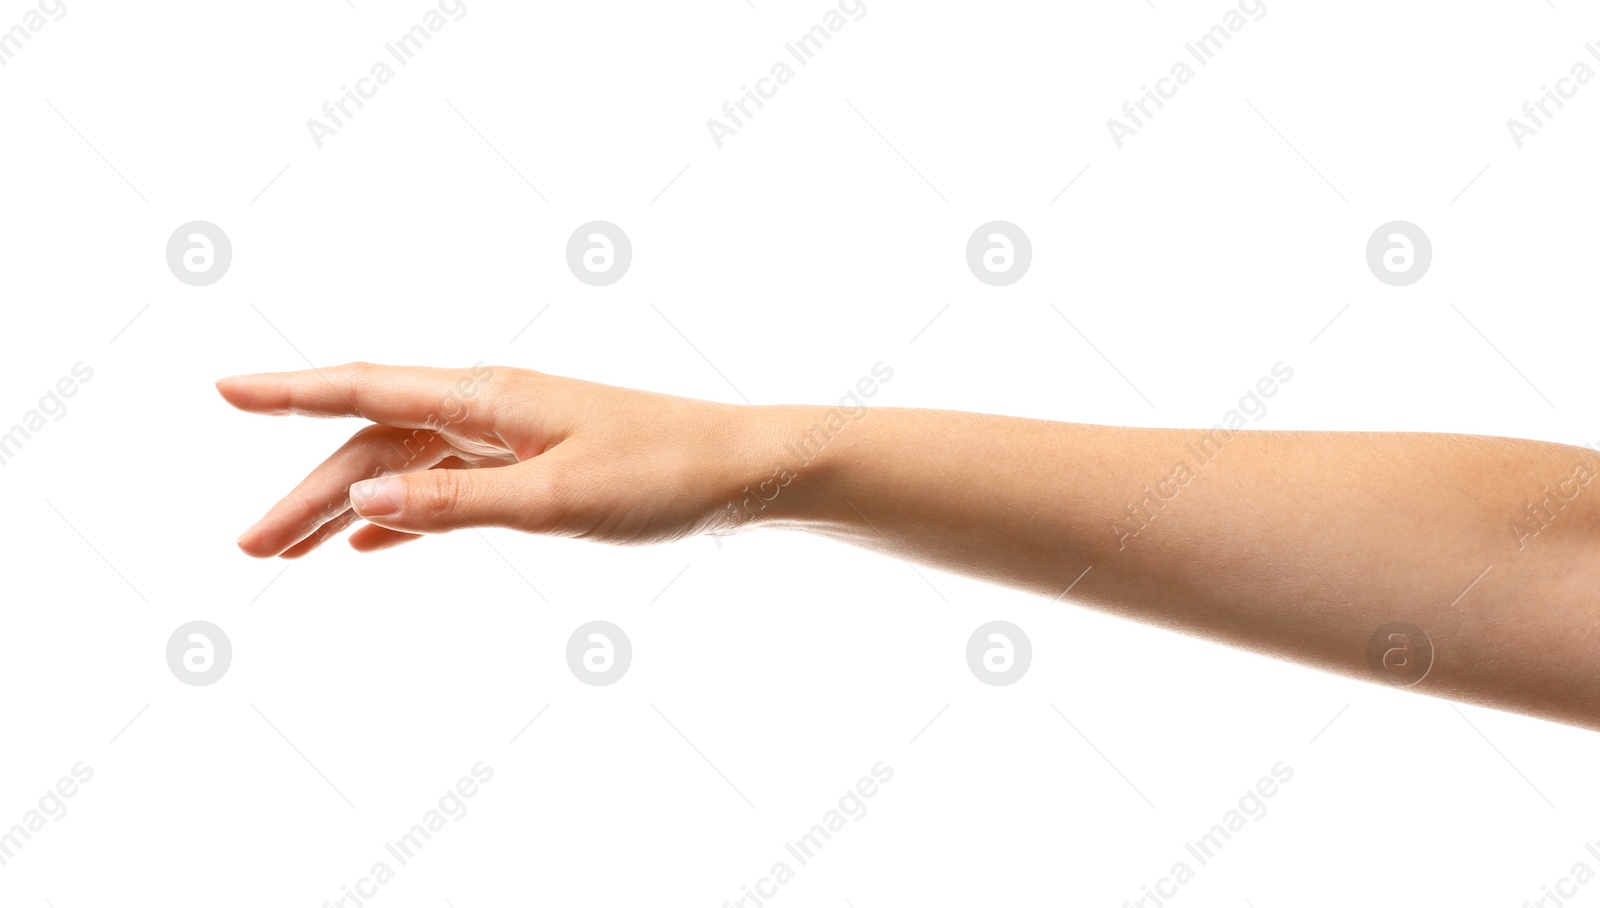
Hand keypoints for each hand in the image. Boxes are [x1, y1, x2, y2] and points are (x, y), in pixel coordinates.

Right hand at [219, 362, 782, 556]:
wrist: (744, 471)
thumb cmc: (662, 477)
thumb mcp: (556, 501)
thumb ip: (456, 502)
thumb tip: (359, 499)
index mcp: (488, 400)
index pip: (368, 391)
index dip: (291, 393)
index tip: (223, 390)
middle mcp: (490, 409)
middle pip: (375, 444)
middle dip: (307, 489)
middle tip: (249, 548)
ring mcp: (512, 437)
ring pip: (405, 468)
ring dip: (346, 506)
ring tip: (289, 554)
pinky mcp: (536, 466)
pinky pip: (446, 486)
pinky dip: (402, 513)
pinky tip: (372, 544)